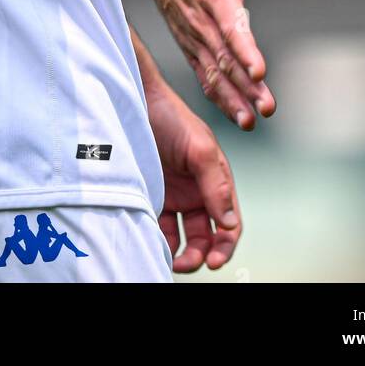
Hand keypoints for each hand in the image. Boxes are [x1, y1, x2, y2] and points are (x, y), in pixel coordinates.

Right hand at [140, 0, 280, 127]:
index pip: (230, 22)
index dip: (244, 46)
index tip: (259, 69)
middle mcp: (201, 18)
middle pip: (225, 56)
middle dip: (246, 84)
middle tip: (267, 107)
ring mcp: (193, 35)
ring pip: (215, 71)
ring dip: (234, 97)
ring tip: (254, 120)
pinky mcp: (190, 44)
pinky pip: (205, 74)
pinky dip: (220, 97)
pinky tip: (239, 116)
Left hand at [146, 80, 241, 273]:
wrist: (135, 102)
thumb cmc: (171, 117)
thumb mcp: (200, 147)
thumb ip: (216, 184)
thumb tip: (229, 223)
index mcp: (216, 180)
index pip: (229, 222)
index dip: (225, 245)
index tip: (214, 261)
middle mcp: (197, 191)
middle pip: (206, 235)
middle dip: (200, 254)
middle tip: (185, 264)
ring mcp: (174, 194)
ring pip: (182, 236)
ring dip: (180, 253)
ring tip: (170, 260)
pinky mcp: (153, 195)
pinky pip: (159, 226)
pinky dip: (159, 240)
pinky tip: (154, 243)